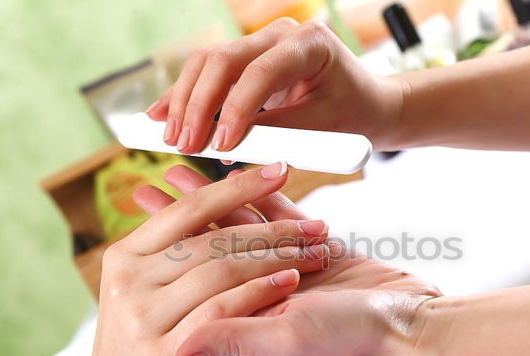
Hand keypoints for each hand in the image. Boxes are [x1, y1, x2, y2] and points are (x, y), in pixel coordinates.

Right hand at [68, 163, 329, 355]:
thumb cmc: (141, 350)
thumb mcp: (148, 295)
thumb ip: (175, 257)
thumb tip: (216, 210)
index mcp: (127, 256)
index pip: (190, 209)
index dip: (238, 186)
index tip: (280, 169)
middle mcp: (130, 278)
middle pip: (212, 237)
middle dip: (272, 229)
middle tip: (315, 226)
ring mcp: (143, 315)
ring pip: (220, 268)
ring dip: (275, 257)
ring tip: (312, 252)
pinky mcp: (163, 352)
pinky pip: (220, 309)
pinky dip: (258, 291)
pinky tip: (288, 280)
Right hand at [145, 18, 403, 152]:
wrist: (367, 103)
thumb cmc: (353, 115)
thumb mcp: (322, 128)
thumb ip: (278, 132)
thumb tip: (226, 145)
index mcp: (310, 44)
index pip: (261, 73)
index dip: (235, 110)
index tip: (218, 146)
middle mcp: (282, 34)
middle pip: (223, 60)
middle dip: (198, 105)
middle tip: (182, 144)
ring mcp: (263, 41)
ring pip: (208, 62)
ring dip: (184, 100)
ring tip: (169, 136)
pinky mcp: (249, 57)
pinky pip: (210, 71)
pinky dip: (186, 94)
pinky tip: (161, 115)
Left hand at [146, 167, 440, 355]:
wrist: (412, 321)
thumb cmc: (355, 335)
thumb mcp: (289, 338)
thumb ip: (234, 337)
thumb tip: (175, 350)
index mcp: (249, 312)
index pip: (196, 276)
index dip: (165, 251)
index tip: (132, 231)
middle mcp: (263, 289)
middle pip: (210, 246)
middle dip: (178, 218)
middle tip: (144, 188)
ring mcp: (289, 267)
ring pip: (241, 226)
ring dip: (210, 198)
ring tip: (177, 171)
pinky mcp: (317, 248)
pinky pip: (282, 215)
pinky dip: (260, 194)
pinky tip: (236, 172)